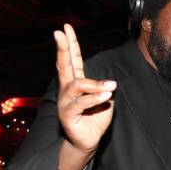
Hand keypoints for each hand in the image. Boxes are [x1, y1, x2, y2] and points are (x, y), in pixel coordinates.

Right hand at [54, 24, 115, 153]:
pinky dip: (94, 98)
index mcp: (76, 83)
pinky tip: (105, 97)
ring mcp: (65, 101)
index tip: (65, 28)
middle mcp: (67, 90)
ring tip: (110, 87)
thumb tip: (108, 84)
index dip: (70, 44)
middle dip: (62, 48)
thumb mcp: (105, 100)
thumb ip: (105, 89)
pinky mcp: (66, 114)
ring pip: (77, 85)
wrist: (89, 141)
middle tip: (60, 33)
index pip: (73, 60)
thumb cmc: (96, 118)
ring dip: (95, 85)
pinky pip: (81, 102)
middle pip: (63, 65)